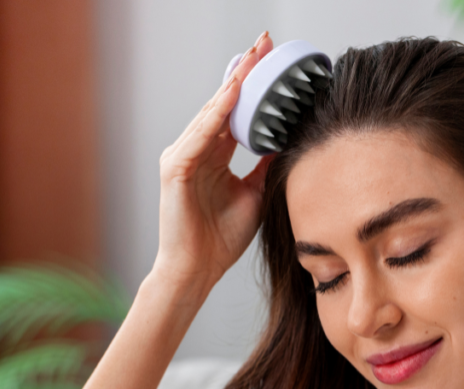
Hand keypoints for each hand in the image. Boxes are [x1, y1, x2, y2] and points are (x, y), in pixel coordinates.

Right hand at [152, 31, 275, 293]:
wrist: (197, 271)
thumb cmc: (221, 240)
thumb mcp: (256, 193)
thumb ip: (266, 164)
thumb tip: (288, 139)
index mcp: (212, 156)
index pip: (234, 112)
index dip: (252, 85)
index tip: (271, 58)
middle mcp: (195, 151)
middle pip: (221, 103)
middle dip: (243, 72)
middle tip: (264, 42)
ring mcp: (182, 157)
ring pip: (211, 113)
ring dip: (232, 84)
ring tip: (252, 58)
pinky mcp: (174, 169)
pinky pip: (199, 135)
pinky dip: (216, 114)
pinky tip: (233, 94)